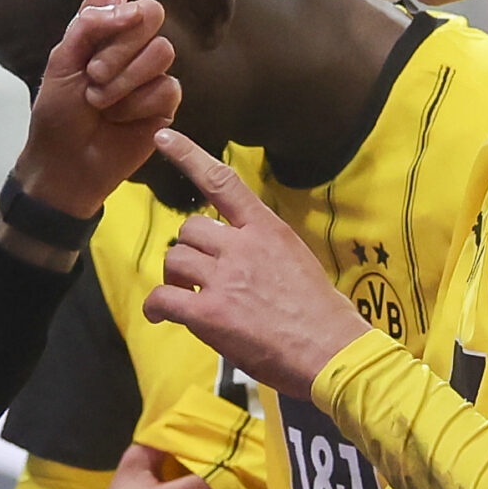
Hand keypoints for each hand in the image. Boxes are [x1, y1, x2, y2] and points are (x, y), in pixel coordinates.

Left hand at [10, 0, 182, 218]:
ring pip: (158, 53)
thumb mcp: (61, 60)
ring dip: (121, 81)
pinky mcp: (166, 99)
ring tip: (102, 102)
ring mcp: (152, 68)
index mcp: (100, 20)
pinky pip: (165, 88)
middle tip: (93, 78)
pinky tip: (122, 119)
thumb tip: (130, 10)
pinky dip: (136, 106)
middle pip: (149, 12)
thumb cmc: (57, 112)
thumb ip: (91, 26)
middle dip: (117, 47)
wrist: (67, 163)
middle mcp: (130, 38)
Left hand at [141, 132, 370, 399]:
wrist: (332, 352)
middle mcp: (242, 246)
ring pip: (174, 260)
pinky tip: (161, 316)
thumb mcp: (298, 262)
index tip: (163, 136)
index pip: (223, 181)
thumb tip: (243, 259)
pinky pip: (164, 299)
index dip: (188, 155)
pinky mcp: (210, 314)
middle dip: (188, 252)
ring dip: (175, 279)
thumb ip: (264, 251)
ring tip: (186, 299)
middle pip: (189, 230)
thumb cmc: (323, 315)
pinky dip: (156, 307)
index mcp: (267, 229)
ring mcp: (225, 279)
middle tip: (195, 278)